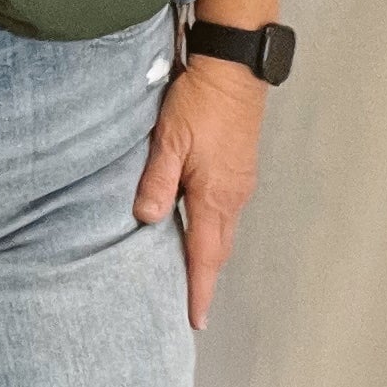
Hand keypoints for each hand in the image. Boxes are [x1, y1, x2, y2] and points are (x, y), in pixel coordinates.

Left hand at [133, 55, 266, 329]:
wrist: (234, 66)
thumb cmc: (201, 101)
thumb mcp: (169, 140)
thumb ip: (157, 182)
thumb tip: (146, 219)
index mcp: (215, 196)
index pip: (205, 256)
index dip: (199, 289)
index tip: (195, 319)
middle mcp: (233, 196)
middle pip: (218, 249)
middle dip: (205, 278)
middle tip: (191, 305)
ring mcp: (240, 182)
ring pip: (224, 230)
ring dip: (210, 254)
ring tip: (193, 274)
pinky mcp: (240, 167)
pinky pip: (227, 211)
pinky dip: (214, 229)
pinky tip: (199, 227)